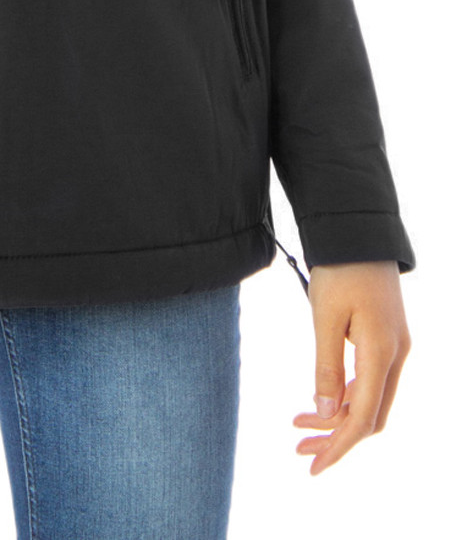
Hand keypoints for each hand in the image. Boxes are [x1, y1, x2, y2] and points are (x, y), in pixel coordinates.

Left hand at [292, 261, 411, 474]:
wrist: (358, 229)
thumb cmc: (339, 269)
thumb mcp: (325, 316)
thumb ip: (326, 366)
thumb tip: (324, 412)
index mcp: (383, 353)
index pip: (362, 417)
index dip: (339, 446)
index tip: (314, 465)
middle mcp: (396, 356)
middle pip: (369, 415)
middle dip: (336, 436)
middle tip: (299, 446)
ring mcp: (394, 347)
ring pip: (369, 398)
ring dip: (337, 416)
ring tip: (299, 424)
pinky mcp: (386, 338)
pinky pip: (369, 380)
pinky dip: (345, 394)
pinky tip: (320, 399)